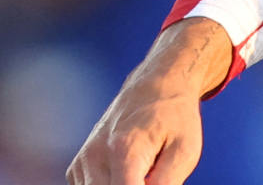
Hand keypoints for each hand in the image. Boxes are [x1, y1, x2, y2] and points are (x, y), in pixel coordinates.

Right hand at [68, 18, 228, 184]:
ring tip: (142, 170)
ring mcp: (83, 161)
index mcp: (124, 149)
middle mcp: (95, 155)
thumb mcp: (185, 151)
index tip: (155, 180)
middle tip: (152, 172)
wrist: (156, 87)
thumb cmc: (174, 118)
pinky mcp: (77, 167)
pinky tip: (129, 172)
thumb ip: (167, 184)